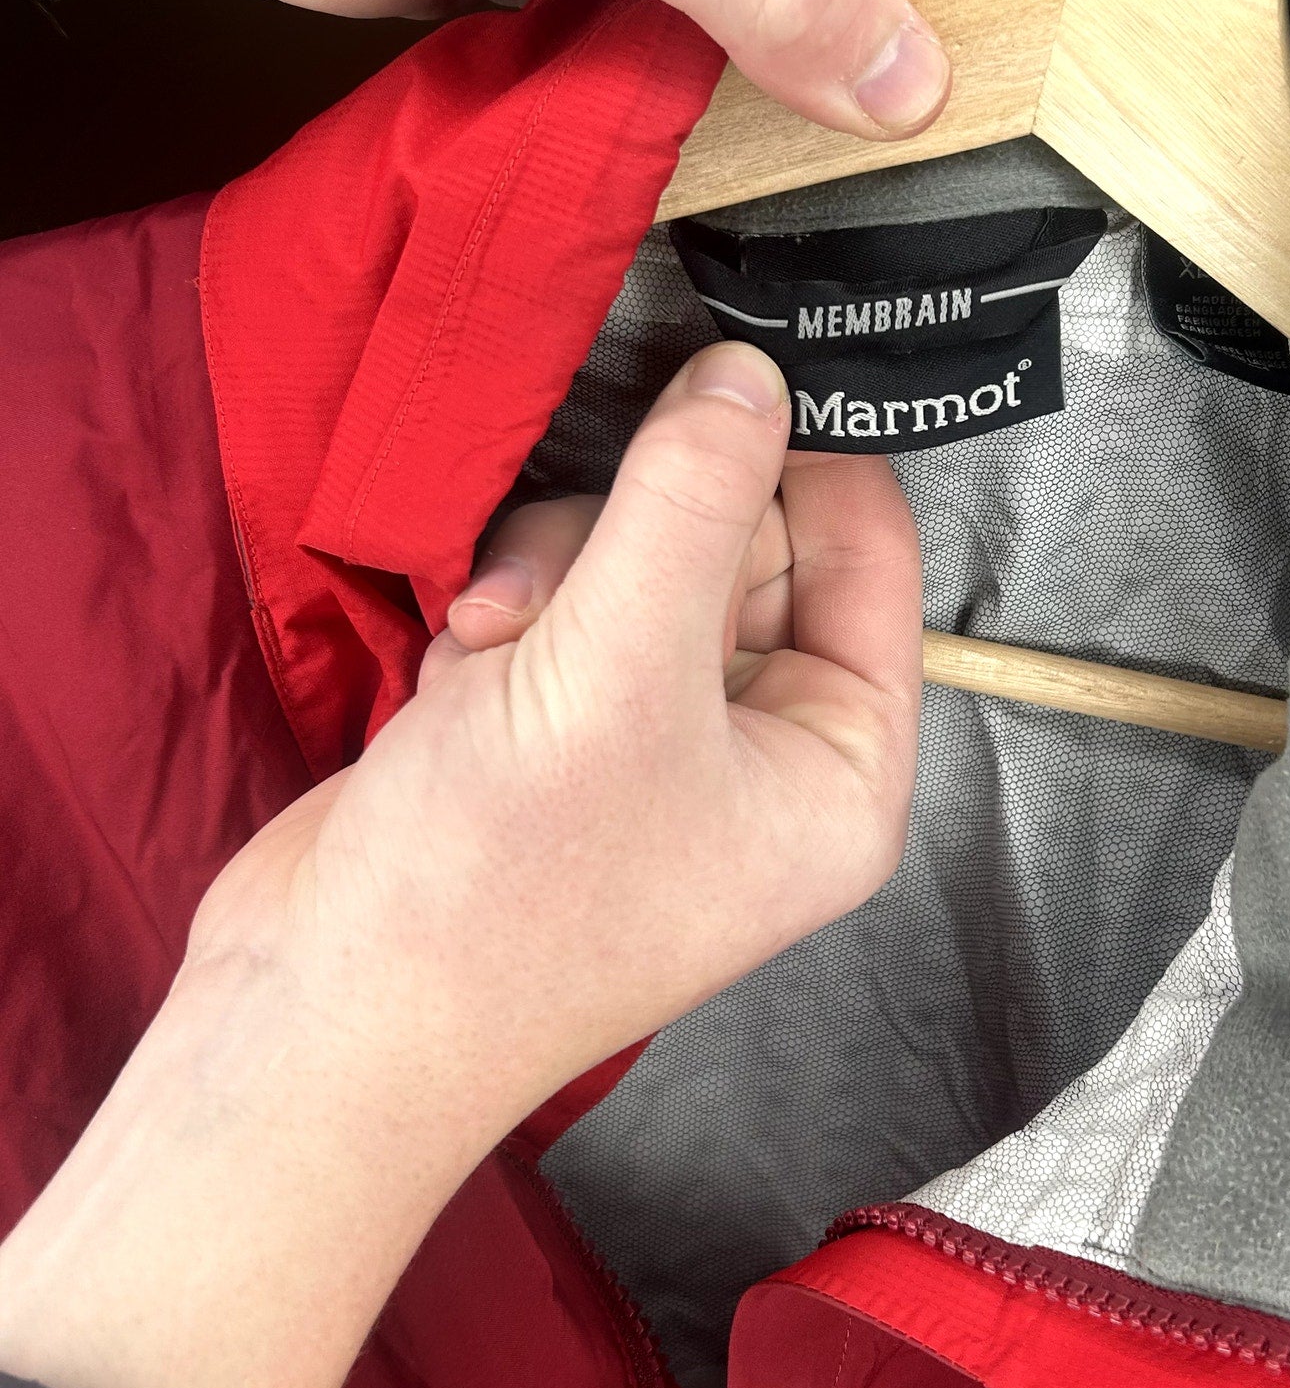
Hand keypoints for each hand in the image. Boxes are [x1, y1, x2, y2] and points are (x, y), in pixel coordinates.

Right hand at [0, 342, 921, 1387]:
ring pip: (643, 557)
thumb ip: (692, 497)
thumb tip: (751, 372)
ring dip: (561, 571)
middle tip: (569, 578)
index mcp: (841, 765)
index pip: (870, 553)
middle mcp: (767, 751)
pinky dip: (516, 612)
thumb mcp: (619, 664)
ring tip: (497, 640)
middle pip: (746, 544)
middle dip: (643, 535)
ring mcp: (661, 736)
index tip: (708, 392)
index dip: (796, 463)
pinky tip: (463, 668)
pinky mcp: (566, 724)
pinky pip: (572, 600)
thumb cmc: (499, 878)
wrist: (321, 1015)